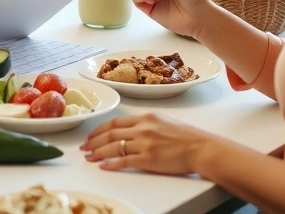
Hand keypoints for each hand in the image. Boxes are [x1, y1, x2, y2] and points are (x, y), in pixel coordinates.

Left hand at [80, 113, 216, 174]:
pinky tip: (103, 166)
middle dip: (93, 141)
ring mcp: (145, 143)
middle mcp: (143, 128)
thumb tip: (130, 130)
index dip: (100, 129)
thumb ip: (146, 124)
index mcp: (146, 117)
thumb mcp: (164, 121)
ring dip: (98, 153)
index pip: (116, 122)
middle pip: (110, 134)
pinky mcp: (148, 159)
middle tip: (84, 147)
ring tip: (89, 158)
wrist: (200, 147)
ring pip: (114, 147)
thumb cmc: (186, 136)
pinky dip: (111, 164)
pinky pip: (124, 161)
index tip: (91, 135)